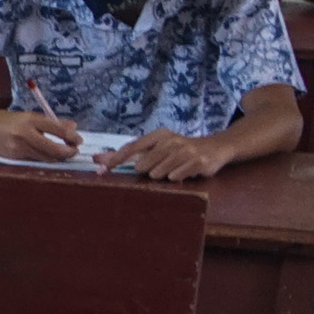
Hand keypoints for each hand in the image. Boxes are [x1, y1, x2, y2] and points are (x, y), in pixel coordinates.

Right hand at [0, 108, 82, 162]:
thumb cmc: (4, 119)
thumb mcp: (27, 116)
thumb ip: (49, 122)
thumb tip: (73, 127)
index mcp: (30, 119)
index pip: (57, 129)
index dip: (72, 137)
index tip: (79, 141)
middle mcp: (24, 132)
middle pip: (54, 148)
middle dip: (68, 152)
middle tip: (74, 152)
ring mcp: (17, 146)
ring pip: (45, 157)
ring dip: (57, 158)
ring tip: (62, 154)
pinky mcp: (12, 157)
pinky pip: (33, 159)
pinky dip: (43, 158)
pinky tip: (45, 155)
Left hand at [106, 127, 234, 182]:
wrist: (216, 148)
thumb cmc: (181, 149)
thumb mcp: (158, 147)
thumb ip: (129, 154)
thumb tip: (97, 159)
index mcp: (159, 135)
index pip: (132, 146)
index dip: (117, 158)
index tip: (102, 168)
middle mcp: (171, 140)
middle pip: (144, 165)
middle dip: (148, 171)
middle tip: (161, 167)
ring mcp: (186, 150)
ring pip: (158, 173)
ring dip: (163, 176)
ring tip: (174, 169)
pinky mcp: (198, 162)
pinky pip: (175, 177)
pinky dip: (176, 178)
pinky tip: (184, 172)